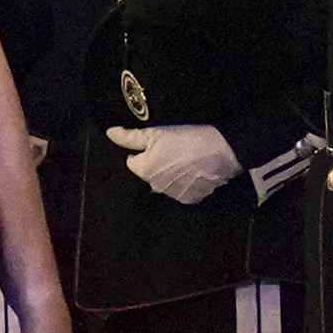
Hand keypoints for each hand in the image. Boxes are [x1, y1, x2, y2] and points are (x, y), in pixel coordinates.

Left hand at [105, 123, 240, 205]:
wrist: (223, 151)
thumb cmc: (187, 138)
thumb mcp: (157, 133)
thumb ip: (130, 137)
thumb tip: (109, 134)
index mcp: (144, 171)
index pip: (132, 162)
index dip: (142, 151)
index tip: (156, 144)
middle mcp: (155, 187)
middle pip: (148, 174)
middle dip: (155, 164)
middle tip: (172, 149)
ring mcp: (173, 195)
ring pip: (163, 183)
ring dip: (169, 174)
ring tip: (184, 159)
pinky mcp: (190, 199)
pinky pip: (180, 190)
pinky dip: (184, 182)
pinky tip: (194, 171)